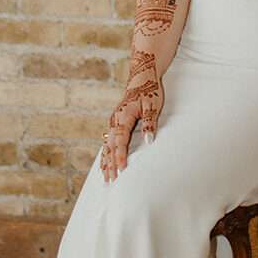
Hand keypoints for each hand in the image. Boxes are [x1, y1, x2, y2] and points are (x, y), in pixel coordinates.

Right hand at [101, 50, 163, 182]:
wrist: (142, 76)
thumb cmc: (150, 91)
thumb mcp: (153, 105)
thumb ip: (149, 122)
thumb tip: (149, 140)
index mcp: (123, 117)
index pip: (121, 141)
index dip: (121, 156)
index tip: (122, 170)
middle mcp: (114, 121)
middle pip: (110, 147)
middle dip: (110, 164)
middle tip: (111, 181)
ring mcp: (113, 122)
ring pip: (107, 146)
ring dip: (106, 162)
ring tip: (105, 178)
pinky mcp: (115, 123)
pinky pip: (107, 142)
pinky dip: (105, 154)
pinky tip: (105, 165)